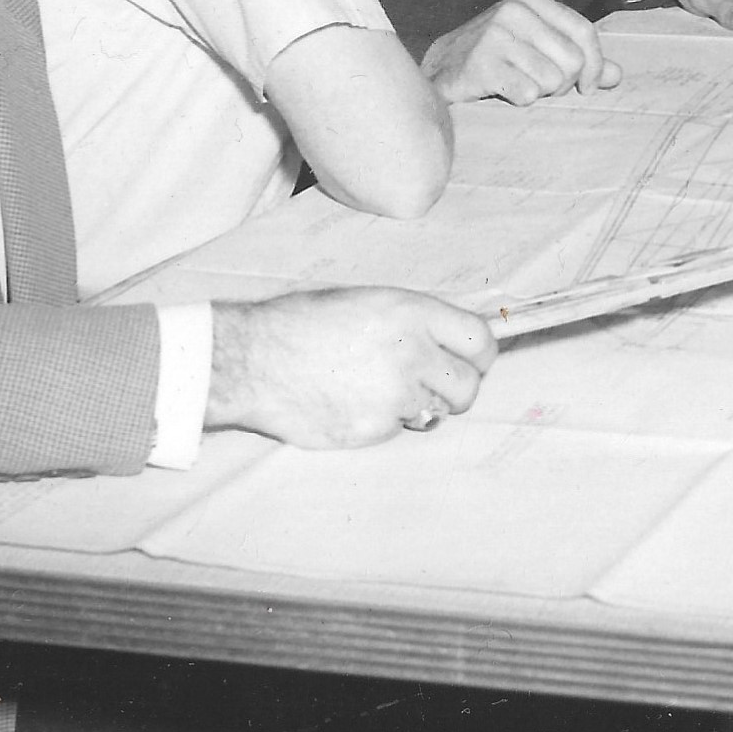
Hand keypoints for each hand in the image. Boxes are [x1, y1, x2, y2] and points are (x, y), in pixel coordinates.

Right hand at [206, 288, 497, 447]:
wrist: (251, 360)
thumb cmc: (299, 324)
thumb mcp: (363, 301)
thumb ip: (412, 321)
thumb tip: (448, 341)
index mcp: (412, 313)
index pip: (480, 340)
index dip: (480, 355)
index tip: (473, 362)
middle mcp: (413, 354)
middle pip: (469, 386)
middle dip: (455, 389)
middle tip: (431, 385)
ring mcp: (395, 395)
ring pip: (434, 411)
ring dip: (417, 406)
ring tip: (378, 389)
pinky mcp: (374, 429)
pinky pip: (396, 430)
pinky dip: (381, 422)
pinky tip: (349, 402)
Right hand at [420, 0, 621, 105]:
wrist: (441, 70)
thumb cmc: (498, 58)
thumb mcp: (539, 48)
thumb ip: (579, 59)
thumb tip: (616, 75)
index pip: (584, 31)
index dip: (594, 64)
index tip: (586, 87)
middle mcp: (513, 10)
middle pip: (572, 60)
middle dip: (564, 84)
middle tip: (543, 87)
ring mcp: (495, 35)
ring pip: (552, 80)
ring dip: (541, 92)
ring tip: (519, 85)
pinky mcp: (481, 63)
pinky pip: (527, 93)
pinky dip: (521, 100)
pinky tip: (503, 91)